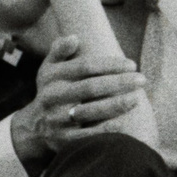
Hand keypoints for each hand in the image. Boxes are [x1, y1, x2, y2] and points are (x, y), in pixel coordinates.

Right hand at [13, 36, 145, 159]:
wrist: (34, 127)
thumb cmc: (52, 91)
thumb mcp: (49, 69)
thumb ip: (59, 50)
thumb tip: (75, 37)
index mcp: (52, 76)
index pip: (85, 67)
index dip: (110, 65)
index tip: (132, 65)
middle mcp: (54, 97)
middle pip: (91, 87)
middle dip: (119, 83)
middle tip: (142, 79)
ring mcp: (58, 119)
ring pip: (90, 111)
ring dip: (116, 105)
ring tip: (137, 98)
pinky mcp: (63, 139)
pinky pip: (88, 134)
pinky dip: (107, 129)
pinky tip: (125, 123)